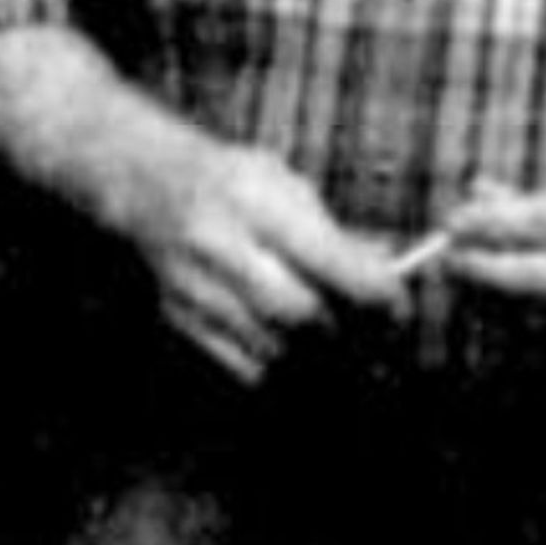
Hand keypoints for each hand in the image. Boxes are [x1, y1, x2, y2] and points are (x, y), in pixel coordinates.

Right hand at [128, 143, 406, 383]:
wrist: (145, 184)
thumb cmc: (228, 180)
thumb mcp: (284, 182)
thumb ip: (333, 229)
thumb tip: (386, 269)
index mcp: (251, 196)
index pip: (325, 256)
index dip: (372, 290)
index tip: (400, 305)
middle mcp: (217, 243)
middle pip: (299, 310)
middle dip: (348, 328)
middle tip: (378, 331)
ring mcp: (193, 287)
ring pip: (274, 345)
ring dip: (318, 349)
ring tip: (340, 336)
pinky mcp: (181, 319)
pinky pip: (245, 364)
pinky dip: (280, 361)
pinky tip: (294, 344)